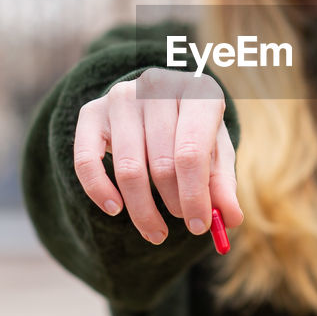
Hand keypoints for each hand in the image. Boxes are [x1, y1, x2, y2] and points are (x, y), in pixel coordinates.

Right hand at [73, 68, 242, 244]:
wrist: (158, 99)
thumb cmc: (193, 130)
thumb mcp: (215, 151)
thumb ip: (223, 184)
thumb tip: (230, 219)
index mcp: (197, 91)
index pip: (192, 151)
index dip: (195, 195)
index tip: (199, 227)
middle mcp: (156, 86)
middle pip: (162, 164)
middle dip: (174, 203)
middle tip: (184, 223)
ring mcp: (120, 96)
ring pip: (128, 169)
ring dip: (143, 209)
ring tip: (157, 228)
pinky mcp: (91, 111)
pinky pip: (87, 161)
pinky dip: (99, 191)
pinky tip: (115, 209)